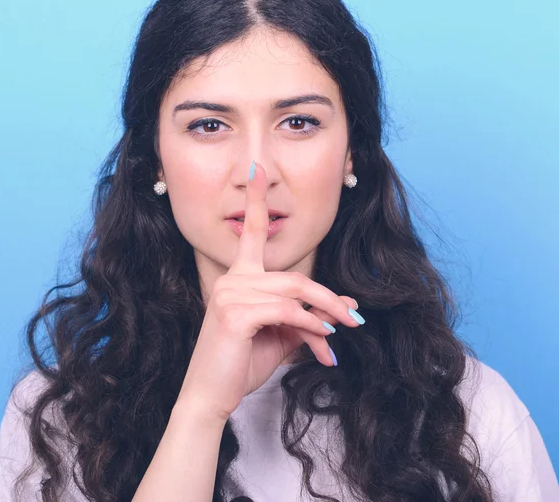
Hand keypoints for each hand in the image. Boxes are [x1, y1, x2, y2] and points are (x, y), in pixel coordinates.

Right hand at [176, 162, 363, 421]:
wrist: (211, 397)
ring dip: (325, 318)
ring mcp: (231, 293)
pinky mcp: (235, 312)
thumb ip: (308, 316)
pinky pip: (288, 312)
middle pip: (295, 276)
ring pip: (295, 293)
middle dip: (329, 298)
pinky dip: (311, 328)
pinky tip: (323, 346)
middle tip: (354, 319)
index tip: (257, 169)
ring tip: (338, 338)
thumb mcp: (280, 336)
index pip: (248, 232)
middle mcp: (233, 279)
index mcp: (239, 277)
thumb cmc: (241, 363)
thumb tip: (347, 304)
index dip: (254, 200)